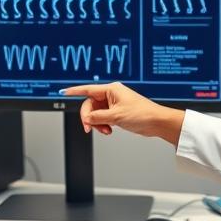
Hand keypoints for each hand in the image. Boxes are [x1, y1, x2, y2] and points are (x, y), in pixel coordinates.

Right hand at [61, 82, 184, 145]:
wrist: (156, 122)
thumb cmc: (142, 114)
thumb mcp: (115, 116)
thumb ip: (97, 117)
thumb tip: (87, 119)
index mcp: (111, 90)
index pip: (88, 90)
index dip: (74, 91)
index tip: (64, 91)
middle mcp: (112, 95)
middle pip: (90, 105)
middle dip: (89, 117)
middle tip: (90, 128)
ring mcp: (115, 104)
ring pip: (96, 113)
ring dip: (98, 123)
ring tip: (106, 130)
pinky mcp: (118, 112)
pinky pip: (103, 117)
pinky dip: (103, 125)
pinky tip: (109, 129)